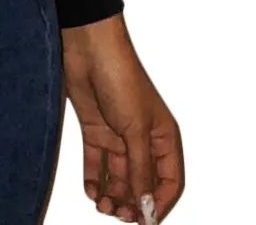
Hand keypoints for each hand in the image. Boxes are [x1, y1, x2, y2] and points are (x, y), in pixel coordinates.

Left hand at [61, 12, 183, 221]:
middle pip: (141, 182)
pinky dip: (93, 178)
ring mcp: (117, 134)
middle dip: (131, 202)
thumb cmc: (120, 78)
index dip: (158, 203)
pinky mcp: (94, 128)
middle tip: (117, 214)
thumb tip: (146, 206)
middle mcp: (142, 139)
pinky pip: (96, 162)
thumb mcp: (134, 130)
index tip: (144, 220)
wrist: (87, 48)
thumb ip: (140, 169)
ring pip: (118, 176)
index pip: (168, 181)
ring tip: (101, 205)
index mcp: (163, 138)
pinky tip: (90, 189)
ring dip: (111, 194)